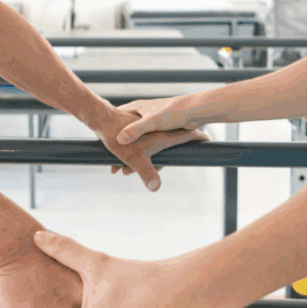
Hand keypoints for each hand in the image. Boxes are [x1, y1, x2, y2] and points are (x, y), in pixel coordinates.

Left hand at [92, 106, 206, 191]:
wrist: (100, 119)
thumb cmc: (117, 136)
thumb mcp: (134, 157)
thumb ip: (147, 172)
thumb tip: (155, 188)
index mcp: (162, 136)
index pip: (186, 135)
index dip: (197, 138)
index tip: (207, 139)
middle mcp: (156, 130)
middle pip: (168, 144)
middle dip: (159, 162)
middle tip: (163, 163)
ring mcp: (144, 128)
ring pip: (151, 146)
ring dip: (140, 162)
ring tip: (124, 171)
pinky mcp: (132, 128)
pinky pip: (138, 144)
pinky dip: (131, 155)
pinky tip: (117, 165)